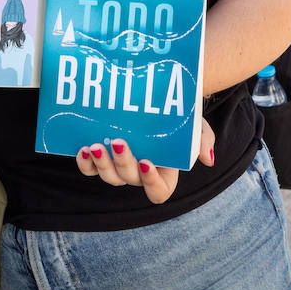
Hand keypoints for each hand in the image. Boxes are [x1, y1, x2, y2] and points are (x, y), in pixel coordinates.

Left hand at [75, 119, 216, 204]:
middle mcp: (140, 174)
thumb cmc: (180, 117)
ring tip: (95, 146)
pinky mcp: (102, 157)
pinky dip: (85, 163)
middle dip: (122, 163)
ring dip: (102, 164)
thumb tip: (207, 159)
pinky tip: (83, 149)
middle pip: (129, 179)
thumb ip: (202, 140)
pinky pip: (91, 169)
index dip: (151, 183)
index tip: (146, 161)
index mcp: (164, 173)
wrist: (158, 97)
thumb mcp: (195, 125)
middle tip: (118, 142)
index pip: (158, 192)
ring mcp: (119, 166)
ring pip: (109, 176)